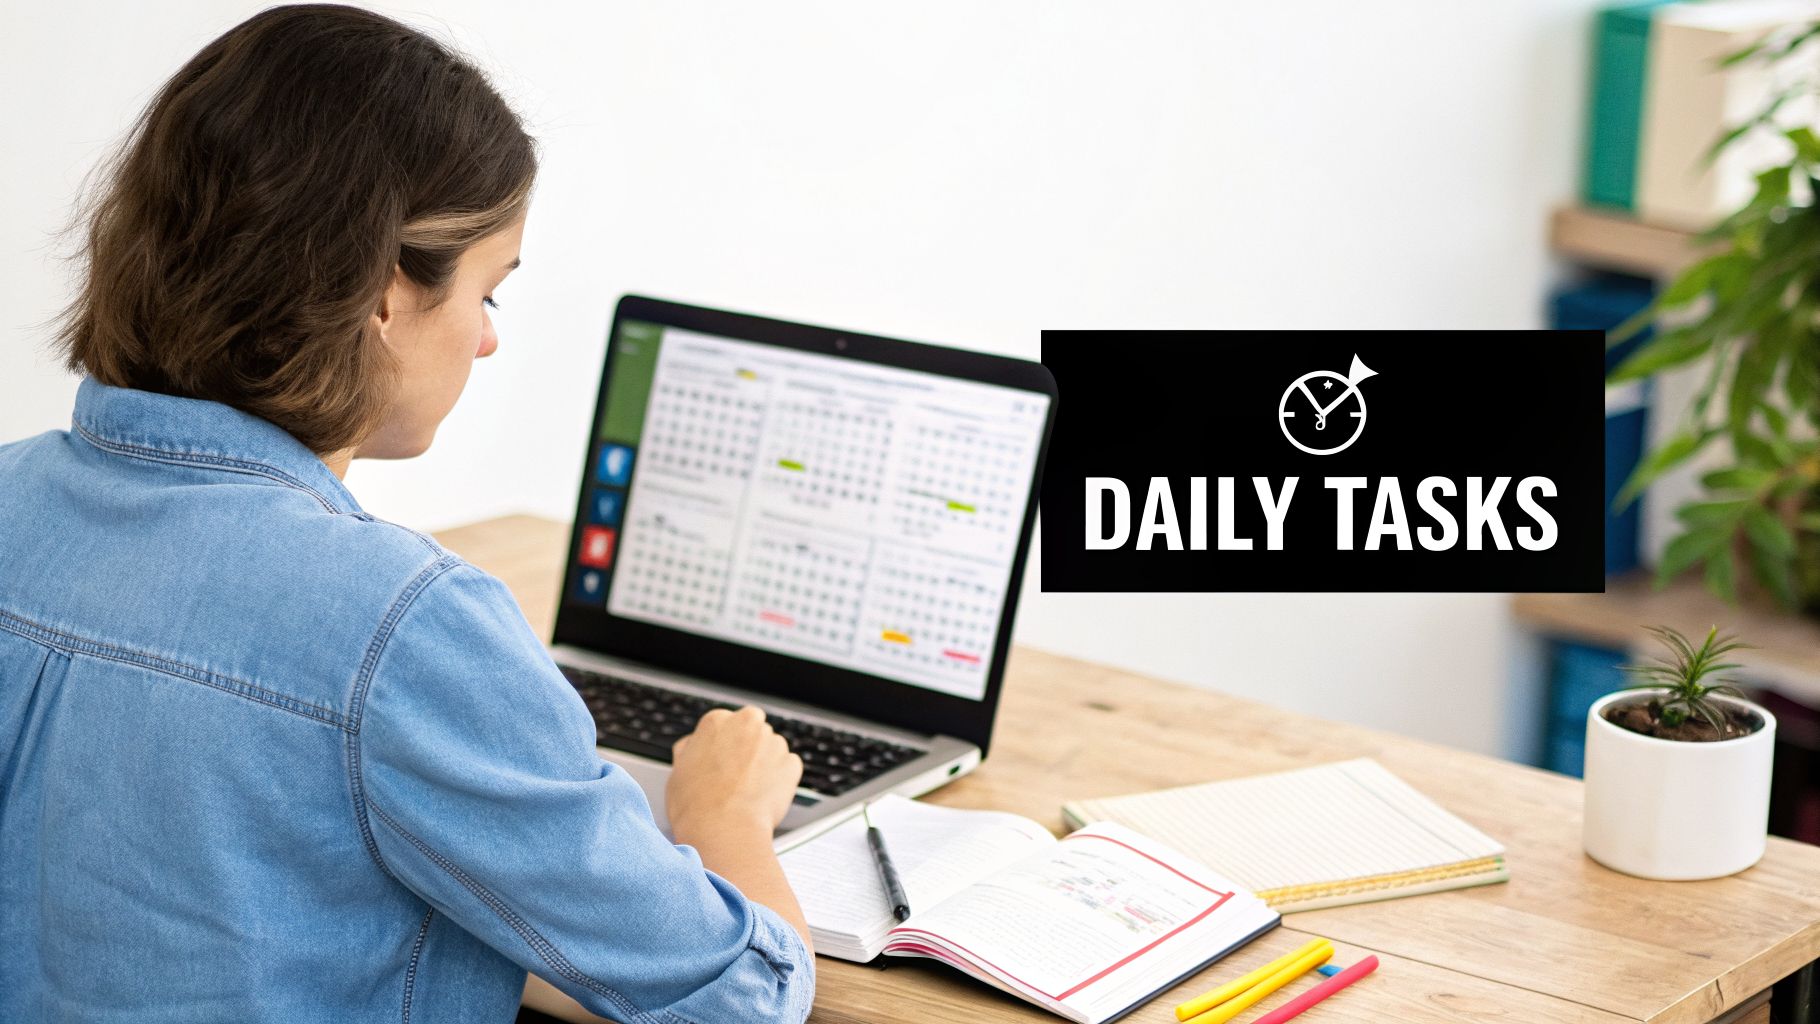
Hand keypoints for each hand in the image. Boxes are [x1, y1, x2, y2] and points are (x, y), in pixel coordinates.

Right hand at [666, 705, 802, 839]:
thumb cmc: (695, 807)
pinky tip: (761, 796)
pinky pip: (787, 768)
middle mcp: (747, 724)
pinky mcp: (791, 764)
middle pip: (751, 732)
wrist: (723, 831)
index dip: (722, 748)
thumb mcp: (677, 770)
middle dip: (746, 751)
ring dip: (764, 764)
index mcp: (716, 720)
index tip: (721, 763)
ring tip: (747, 792)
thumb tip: (691, 747)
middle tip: (734, 778)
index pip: (725, 726)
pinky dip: (780, 780)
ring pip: (771, 749)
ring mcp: (772, 742)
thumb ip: (690, 750)